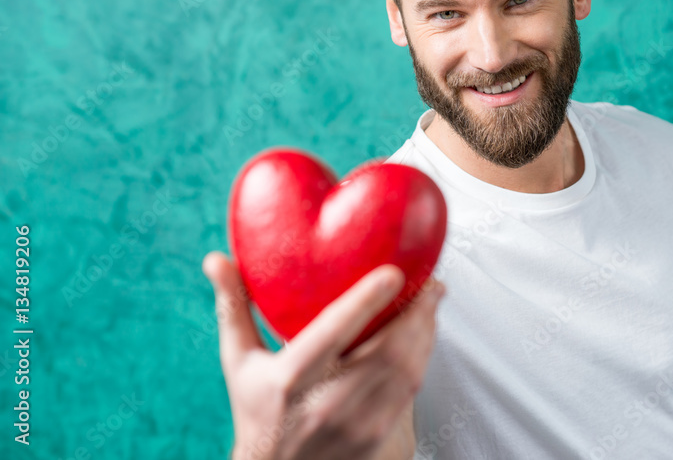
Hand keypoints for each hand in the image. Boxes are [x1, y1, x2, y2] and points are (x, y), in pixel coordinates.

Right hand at [202, 252, 444, 459]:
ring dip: (426, 331)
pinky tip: (426, 334)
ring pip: (407, 370)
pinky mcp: (377, 437)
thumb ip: (233, 307)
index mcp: (290, 378)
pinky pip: (411, 390)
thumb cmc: (257, 410)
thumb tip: (216, 259)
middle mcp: (325, 403)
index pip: (334, 332)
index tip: (393, 272)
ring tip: (432, 300)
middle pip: (387, 352)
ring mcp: (355, 424)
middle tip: (430, 282)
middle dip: (417, 313)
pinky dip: (422, 356)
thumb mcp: (240, 362)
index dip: (366, 301)